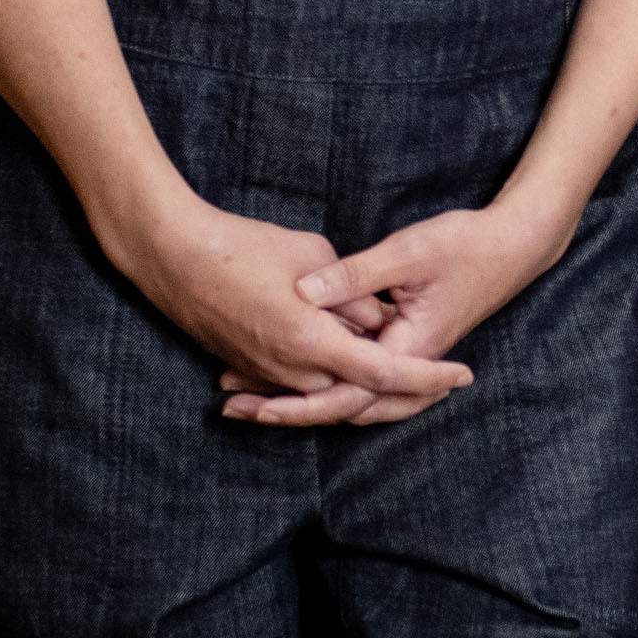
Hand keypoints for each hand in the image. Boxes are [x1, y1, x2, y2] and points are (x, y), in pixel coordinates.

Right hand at [98, 190, 476, 425]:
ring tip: (410, 371)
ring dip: (362, 379)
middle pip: (359, 391)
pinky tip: (349, 362)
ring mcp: (267, 374)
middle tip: (445, 378)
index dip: (428, 377)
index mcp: (313, 342)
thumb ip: (353, 293)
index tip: (464, 376)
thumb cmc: (244, 246)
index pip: (385, 372)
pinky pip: (297, 384)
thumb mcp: (314, 256)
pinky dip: (326, 376)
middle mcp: (291, 370)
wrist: (173, 256)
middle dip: (401, 384)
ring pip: (329, 390)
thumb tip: (377, 320)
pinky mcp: (249, 367)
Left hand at [249, 193, 584, 426]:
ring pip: (356, 397)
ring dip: (308, 399)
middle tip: (239, 408)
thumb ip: (354, 275)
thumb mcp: (407, 253)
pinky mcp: (406, 341)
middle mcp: (408, 362)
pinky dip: (331, 381)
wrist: (515, 245)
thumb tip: (303, 292)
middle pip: (347, 406)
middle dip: (293, 411)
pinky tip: (299, 371)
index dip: (300, 404)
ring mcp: (409, 355)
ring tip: (255, 397)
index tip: (258, 407)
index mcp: (408, 348)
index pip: (347, 394)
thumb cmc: (465, 245)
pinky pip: (365, 376)